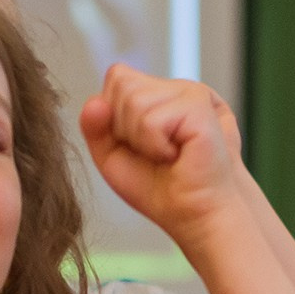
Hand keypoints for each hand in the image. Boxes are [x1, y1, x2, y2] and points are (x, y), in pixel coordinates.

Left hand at [80, 66, 239, 244]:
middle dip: (126, 127)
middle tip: (156, 152)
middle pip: (121, 81)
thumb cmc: (163, 190)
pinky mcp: (199, 105)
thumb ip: (95, 127)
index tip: (139, 144)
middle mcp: (176, 87)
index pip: (116, 77)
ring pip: (133, 99)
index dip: (114, 115)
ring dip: (142, 140)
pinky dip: (156, 147)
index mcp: (158, 94)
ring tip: (169, 155)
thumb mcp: (113, 157)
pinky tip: (179, 156)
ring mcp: (191, 92)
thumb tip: (95, 102)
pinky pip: (151, 119)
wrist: (199, 216)